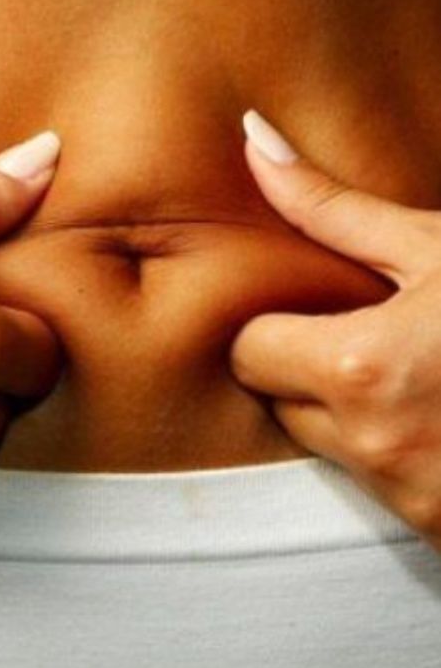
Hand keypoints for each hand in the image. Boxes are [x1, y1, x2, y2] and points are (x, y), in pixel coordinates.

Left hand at [230, 110, 440, 552]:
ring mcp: (411, 498)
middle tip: (365, 331)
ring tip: (414, 372)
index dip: (271, 324)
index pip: (246, 352)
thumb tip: (252, 137)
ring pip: (324, 444)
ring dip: (349, 410)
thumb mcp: (434, 245)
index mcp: (362, 370)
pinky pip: (375, 483)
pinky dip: (390, 449)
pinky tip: (437, 416)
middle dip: (303, 367)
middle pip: (277, 401)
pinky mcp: (438, 531)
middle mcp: (376, 445)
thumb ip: (330, 206)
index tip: (307, 308)